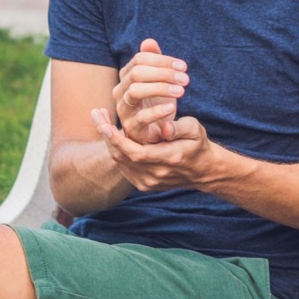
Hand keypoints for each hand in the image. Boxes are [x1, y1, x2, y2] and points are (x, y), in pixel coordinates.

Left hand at [91, 108, 216, 192]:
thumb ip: (179, 127)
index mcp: (169, 159)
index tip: (105, 125)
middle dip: (106, 136)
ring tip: (100, 121)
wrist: (203, 171)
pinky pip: (123, 168)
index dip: (117, 140)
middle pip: (122, 157)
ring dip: (108, 142)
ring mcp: (149, 182)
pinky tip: (111, 135)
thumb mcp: (195, 130)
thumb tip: (163, 127)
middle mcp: (156, 174)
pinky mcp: (144, 185)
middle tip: (96, 114)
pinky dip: (115, 151)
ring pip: (120, 162)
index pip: (136, 152)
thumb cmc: (197, 144)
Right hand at [111, 39, 187, 143]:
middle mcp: (120, 91)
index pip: (140, 59)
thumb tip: (149, 42)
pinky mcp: (131, 128)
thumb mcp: (160, 80)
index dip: (162, 60)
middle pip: (137, 73)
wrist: (159, 132)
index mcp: (126, 76)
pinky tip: (172, 107)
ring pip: (135, 91)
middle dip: (163, 73)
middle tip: (185, 78)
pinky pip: (141, 117)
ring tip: (181, 91)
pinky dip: (157, 111)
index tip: (183, 66)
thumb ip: (155, 61)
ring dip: (161, 88)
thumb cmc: (158, 103)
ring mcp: (123, 109)